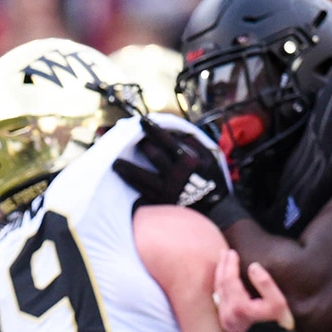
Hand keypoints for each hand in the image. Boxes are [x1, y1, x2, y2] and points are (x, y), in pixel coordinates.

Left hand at [113, 116, 231, 214]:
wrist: (217, 210)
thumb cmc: (212, 180)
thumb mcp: (209, 158)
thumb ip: (193, 143)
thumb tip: (174, 132)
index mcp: (188, 161)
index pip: (167, 141)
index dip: (153, 129)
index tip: (142, 120)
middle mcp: (176, 176)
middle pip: (153, 157)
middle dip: (140, 145)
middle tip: (128, 138)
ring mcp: (167, 191)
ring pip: (141, 177)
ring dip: (127, 169)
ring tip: (115, 163)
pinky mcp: (161, 203)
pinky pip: (142, 192)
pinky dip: (132, 184)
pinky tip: (122, 178)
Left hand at [213, 249, 293, 331]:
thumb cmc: (279, 326)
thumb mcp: (278, 302)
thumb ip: (265, 283)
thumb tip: (253, 266)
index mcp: (239, 306)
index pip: (229, 279)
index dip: (229, 264)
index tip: (232, 252)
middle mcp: (227, 313)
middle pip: (220, 284)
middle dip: (222, 266)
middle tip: (225, 252)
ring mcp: (224, 320)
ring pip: (217, 293)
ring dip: (219, 276)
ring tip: (223, 263)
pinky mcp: (225, 324)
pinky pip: (219, 301)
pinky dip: (220, 288)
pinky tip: (223, 282)